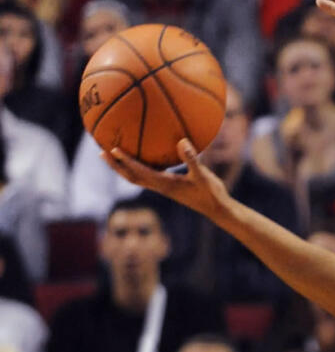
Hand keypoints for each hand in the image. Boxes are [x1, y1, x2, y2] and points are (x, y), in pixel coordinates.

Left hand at [103, 139, 230, 218]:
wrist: (217, 209)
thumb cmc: (211, 193)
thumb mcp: (203, 175)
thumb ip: (192, 159)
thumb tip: (182, 141)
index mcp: (165, 184)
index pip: (139, 172)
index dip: (125, 161)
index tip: (112, 149)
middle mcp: (160, 187)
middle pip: (131, 177)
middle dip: (115, 166)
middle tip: (101, 152)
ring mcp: (163, 188)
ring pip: (137, 178)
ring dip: (123, 168)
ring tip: (113, 154)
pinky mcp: (169, 187)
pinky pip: (148, 176)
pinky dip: (138, 167)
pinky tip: (142, 157)